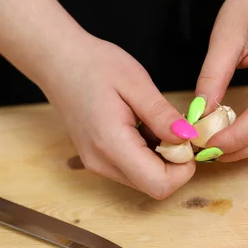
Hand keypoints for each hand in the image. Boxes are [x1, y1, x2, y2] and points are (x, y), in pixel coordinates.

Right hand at [0, 0, 195, 198]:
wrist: (58, 61)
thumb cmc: (93, 65)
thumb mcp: (136, 83)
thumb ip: (163, 116)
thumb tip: (190, 139)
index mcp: (112, 145)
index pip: (160, 185)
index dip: (184, 167)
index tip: (186, 138)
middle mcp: (102, 163)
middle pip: (154, 186)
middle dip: (175, 162)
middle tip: (173, 127)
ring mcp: (98, 164)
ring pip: (145, 179)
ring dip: (162, 157)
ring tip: (153, 122)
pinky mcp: (98, 160)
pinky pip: (133, 169)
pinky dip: (147, 154)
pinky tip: (142, 126)